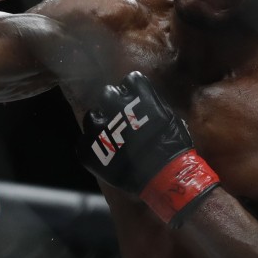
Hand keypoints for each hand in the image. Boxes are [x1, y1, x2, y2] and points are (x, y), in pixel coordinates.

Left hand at [80, 71, 218, 227]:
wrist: (162, 176)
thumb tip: (143, 101)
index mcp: (137, 95)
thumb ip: (151, 105)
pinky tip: (106, 153)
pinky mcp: (88, 148)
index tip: (135, 100)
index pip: (130, 80)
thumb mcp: (169, 117)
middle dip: (113, 103)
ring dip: (100, 123)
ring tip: (110, 137)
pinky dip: (93, 146)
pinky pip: (84, 142)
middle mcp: (114, 105)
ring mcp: (98, 127)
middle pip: (107, 93)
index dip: (133, 91)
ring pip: (92, 116)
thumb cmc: (172, 147)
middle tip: (120, 117)